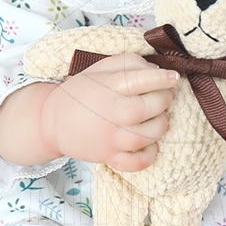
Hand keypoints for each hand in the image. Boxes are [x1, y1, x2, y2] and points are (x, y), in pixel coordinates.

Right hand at [40, 53, 178, 171]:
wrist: (52, 121)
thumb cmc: (81, 92)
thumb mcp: (99, 68)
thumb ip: (128, 63)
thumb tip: (156, 70)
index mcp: (107, 88)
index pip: (141, 80)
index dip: (163, 78)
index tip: (173, 77)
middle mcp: (110, 113)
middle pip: (148, 108)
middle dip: (165, 100)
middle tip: (166, 96)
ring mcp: (110, 138)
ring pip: (147, 135)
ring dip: (161, 125)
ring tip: (160, 117)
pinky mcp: (109, 157)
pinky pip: (137, 162)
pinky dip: (150, 154)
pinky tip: (150, 142)